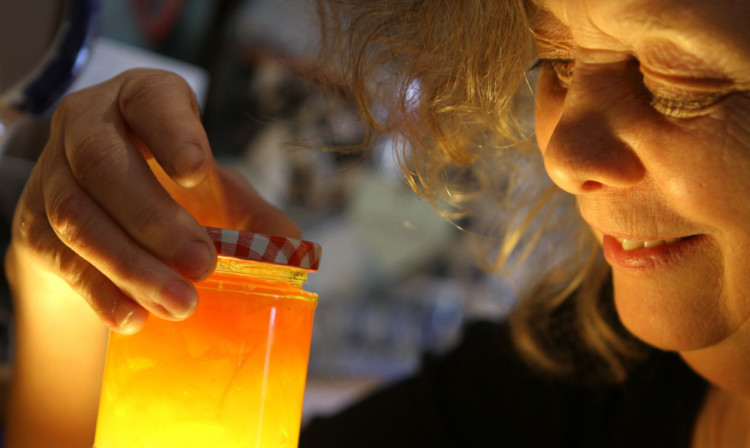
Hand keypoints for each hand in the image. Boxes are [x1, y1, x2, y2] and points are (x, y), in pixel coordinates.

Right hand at [5, 68, 298, 333]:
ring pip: (77, 216)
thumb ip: (254, 217)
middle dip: (154, 220)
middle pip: (105, 164)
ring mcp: (53, 173)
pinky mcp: (35, 222)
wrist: (107, 211)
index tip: (196, 172)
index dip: (172, 133)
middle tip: (202, 266)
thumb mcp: (217, 190)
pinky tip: (133, 317)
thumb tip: (293, 253)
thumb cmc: (172, 190)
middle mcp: (88, 125)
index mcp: (142, 100)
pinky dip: (99, 291)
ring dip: (131, 266)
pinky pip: (61, 258)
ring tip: (179, 303)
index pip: (151, 100)